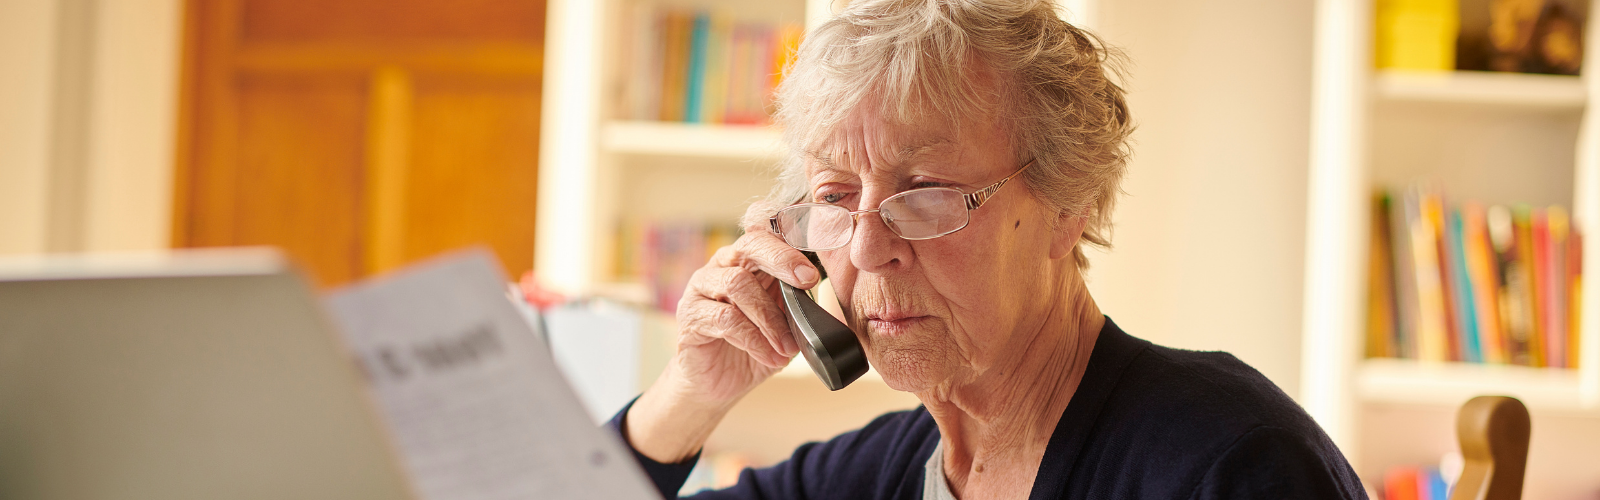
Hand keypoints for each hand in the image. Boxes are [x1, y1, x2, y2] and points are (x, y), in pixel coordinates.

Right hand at [672, 229, 816, 402]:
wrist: (717, 385)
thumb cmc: (753, 348)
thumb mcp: (783, 325)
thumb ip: (797, 306)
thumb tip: (822, 297)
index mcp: (747, 261)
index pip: (767, 237)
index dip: (791, 248)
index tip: (813, 273)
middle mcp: (721, 266)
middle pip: (749, 246)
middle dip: (781, 260)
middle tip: (806, 281)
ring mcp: (700, 288)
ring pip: (736, 283)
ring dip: (769, 317)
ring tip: (787, 347)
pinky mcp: (689, 316)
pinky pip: (724, 318)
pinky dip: (753, 339)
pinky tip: (770, 356)